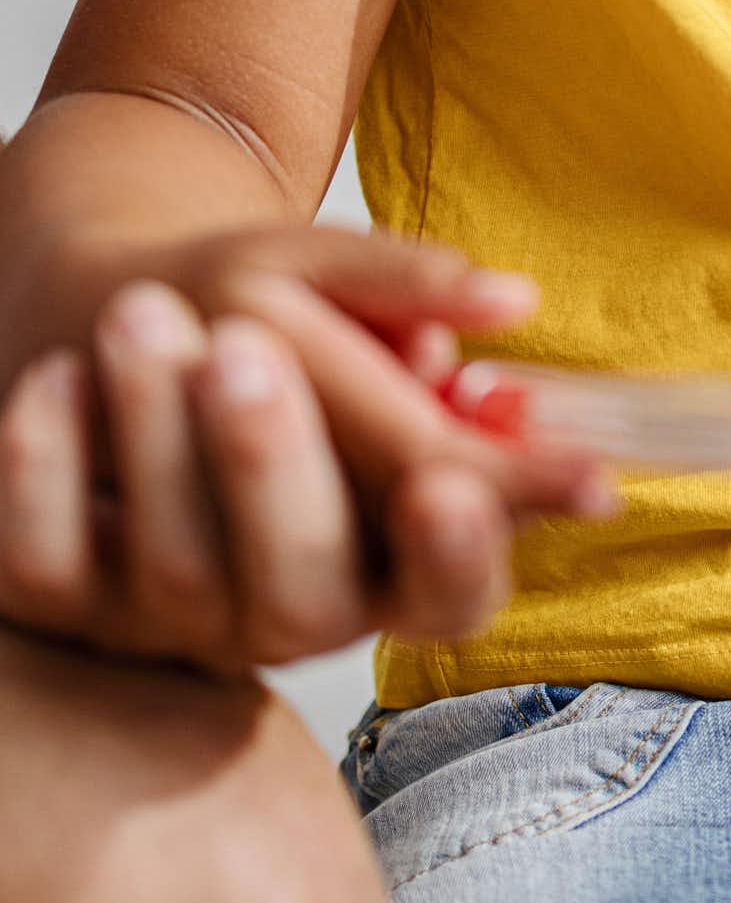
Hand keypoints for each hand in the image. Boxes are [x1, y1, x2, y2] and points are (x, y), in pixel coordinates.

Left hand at [0, 226, 612, 673]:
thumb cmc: (262, 315)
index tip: (448, 486)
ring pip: (174, 571)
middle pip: (308, 595)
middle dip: (275, 470)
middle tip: (239, 346)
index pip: (453, 588)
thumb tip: (511, 301)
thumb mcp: (337, 282)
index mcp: (398, 549)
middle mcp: (299, 608)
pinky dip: (42, 472)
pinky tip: (54, 378)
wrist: (125, 325)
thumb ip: (415, 292)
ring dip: (155, 435)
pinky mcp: (67, 606)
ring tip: (137, 309)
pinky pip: (42, 564)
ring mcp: (180, 620)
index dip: (462, 550)